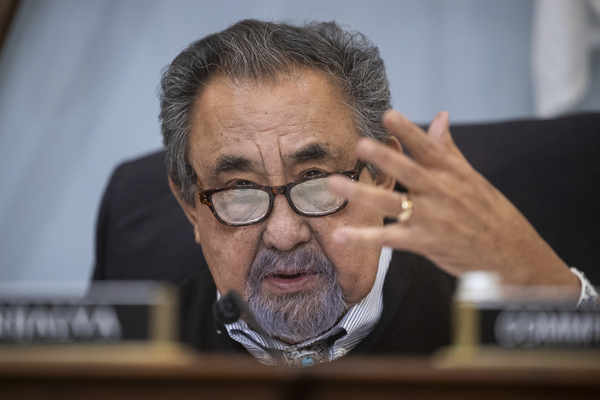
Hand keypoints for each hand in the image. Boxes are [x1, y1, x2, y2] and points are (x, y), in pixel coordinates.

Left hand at [329, 110, 578, 287]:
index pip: (428, 147)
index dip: (408, 130)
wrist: (512, 255)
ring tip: (334, 184)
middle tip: (359, 144)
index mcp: (452, 173)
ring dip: (361, 193)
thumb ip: (448, 148)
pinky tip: (341, 235)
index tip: (387, 114)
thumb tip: (439, 115)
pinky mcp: (426, 243)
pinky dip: (365, 238)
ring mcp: (432, 218)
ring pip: (392, 203)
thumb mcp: (471, 178)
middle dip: (384, 157)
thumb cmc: (490, 213)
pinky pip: (390, 239)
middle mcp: (441, 192)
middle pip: (408, 171)